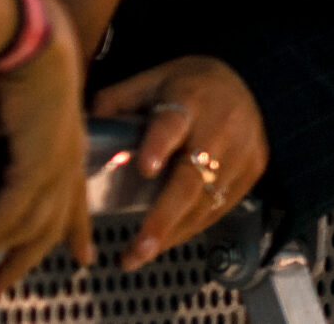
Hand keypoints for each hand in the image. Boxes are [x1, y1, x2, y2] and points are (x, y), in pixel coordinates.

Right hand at [0, 0, 91, 301]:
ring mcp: (55, 156)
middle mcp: (66, 150)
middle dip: (23, 262)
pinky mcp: (36, 158)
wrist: (17, 19)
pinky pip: (9, 213)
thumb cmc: (2, 42)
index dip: (74, 226)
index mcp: (63, 132)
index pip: (74, 190)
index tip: (80, 255)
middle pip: (52, 223)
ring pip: (31, 229)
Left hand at [89, 57, 267, 270]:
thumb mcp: (154, 79)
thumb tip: (81, 126)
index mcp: (189, 99)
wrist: (250, 84)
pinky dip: (190, 227)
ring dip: (170, 232)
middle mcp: (219, 127)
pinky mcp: (252, 172)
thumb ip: (119, 100)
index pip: (172, 123)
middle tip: (139, 247)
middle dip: (164, 216)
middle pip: (192, 177)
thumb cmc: (191, 85)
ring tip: (136, 255)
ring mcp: (240, 152)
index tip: (145, 168)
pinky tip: (165, 240)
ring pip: (205, 202)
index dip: (158, 145)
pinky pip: (218, 208)